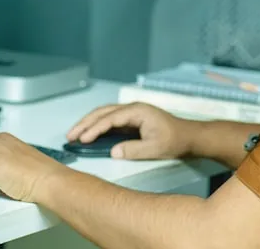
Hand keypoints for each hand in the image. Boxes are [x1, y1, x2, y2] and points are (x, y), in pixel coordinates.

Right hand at [66, 102, 194, 159]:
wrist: (189, 136)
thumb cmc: (175, 140)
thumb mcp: (155, 148)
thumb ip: (133, 150)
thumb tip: (113, 151)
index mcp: (137, 111)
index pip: (110, 118)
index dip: (94, 128)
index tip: (83, 139)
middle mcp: (132, 109)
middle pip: (103, 112)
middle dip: (85, 123)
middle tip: (70, 135)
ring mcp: (132, 113)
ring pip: (104, 114)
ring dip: (89, 123)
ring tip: (75, 134)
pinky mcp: (132, 120)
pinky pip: (110, 120)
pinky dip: (98, 126)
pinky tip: (90, 134)